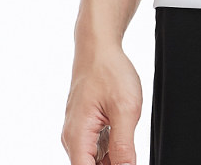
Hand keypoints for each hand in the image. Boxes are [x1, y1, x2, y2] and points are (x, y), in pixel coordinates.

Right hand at [61, 41, 143, 164]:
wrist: (99, 47)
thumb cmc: (108, 70)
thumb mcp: (125, 109)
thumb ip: (124, 146)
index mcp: (77, 138)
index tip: (124, 163)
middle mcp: (73, 138)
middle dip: (111, 164)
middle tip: (128, 149)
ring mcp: (78, 131)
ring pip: (95, 159)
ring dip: (112, 157)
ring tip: (125, 131)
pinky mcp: (85, 125)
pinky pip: (97, 146)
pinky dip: (111, 146)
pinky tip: (122, 132)